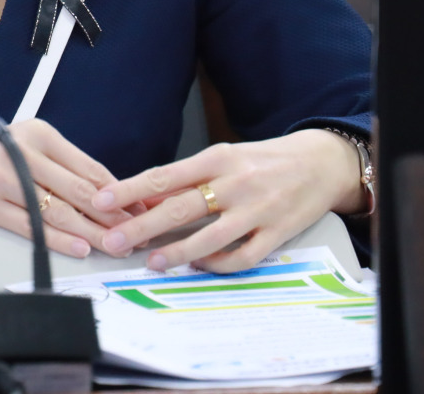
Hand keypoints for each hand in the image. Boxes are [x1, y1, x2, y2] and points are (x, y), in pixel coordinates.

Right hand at [0, 120, 132, 257]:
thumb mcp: (24, 146)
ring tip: (117, 246)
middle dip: (113, 216)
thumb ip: (61, 166)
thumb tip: (109, 194)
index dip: (119, 192)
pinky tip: (80, 248)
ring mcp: (3, 177)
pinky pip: (30, 226)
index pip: (89, 167)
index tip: (141, 210)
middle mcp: (22, 150)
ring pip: (59, 210)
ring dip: (93, 232)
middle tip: (138, 234)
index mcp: (39, 133)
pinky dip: (58, 240)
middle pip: (79, 189)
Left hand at [88, 130, 362, 272]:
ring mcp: (257, 210)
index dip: (129, 190)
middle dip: (143, 226)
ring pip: (210, 237)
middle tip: (115, 241)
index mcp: (218, 158)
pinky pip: (241, 257)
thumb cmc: (264, 160)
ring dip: (177, 252)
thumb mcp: (225, 157)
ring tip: (153, 262)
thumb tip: (145, 198)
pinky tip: (200, 265)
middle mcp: (235, 183)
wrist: (322, 163)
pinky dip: (217, 264)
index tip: (101, 201)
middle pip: (181, 208)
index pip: (164, 175)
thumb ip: (188, 178)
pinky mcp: (276, 234)